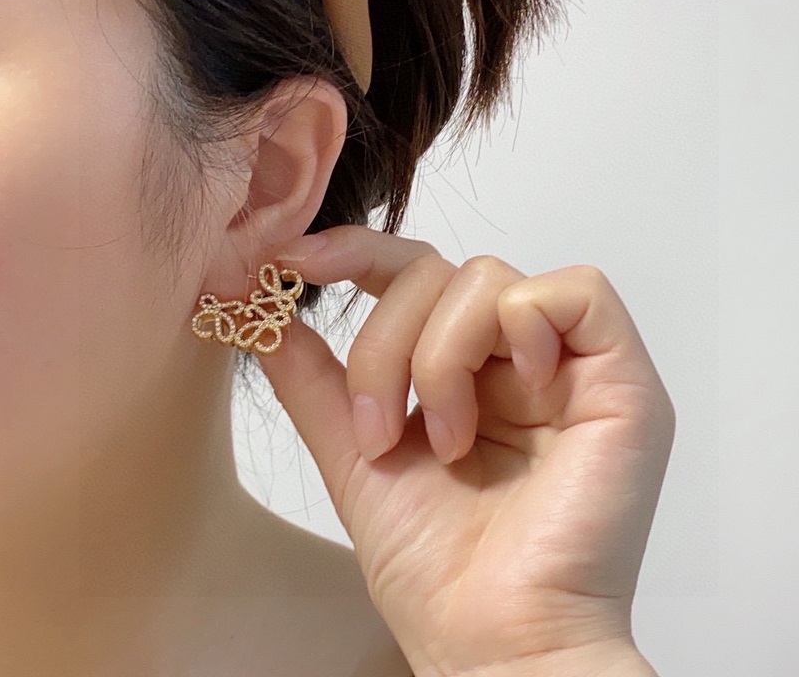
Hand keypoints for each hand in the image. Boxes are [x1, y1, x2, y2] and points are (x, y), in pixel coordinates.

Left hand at [257, 226, 674, 676]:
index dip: (358, 253)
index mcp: (470, 372)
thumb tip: (267, 309)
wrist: (493, 642)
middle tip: (380, 430)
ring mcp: (573, 366)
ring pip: (490, 278)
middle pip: (443, 273)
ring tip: (448, 439)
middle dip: (388, 343)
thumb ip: (315, 378)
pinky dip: (520, 328)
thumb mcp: (355, 453)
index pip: (416, 274)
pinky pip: (575, 293)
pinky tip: (515, 391)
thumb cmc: (435, 567)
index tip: (294, 260)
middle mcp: (521, 359)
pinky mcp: (623, 381)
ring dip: (443, 355)